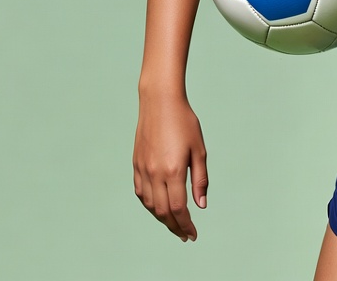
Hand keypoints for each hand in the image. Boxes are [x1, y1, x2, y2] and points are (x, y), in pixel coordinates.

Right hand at [133, 94, 207, 241]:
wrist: (160, 102)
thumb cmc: (184, 122)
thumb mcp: (199, 149)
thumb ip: (200, 179)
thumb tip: (200, 205)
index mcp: (173, 171)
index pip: (179, 208)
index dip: (186, 224)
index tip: (193, 234)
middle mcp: (155, 174)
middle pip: (163, 211)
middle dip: (175, 226)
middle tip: (185, 235)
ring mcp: (143, 170)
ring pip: (150, 205)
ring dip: (162, 218)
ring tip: (174, 224)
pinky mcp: (136, 165)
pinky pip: (141, 193)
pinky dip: (150, 205)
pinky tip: (159, 206)